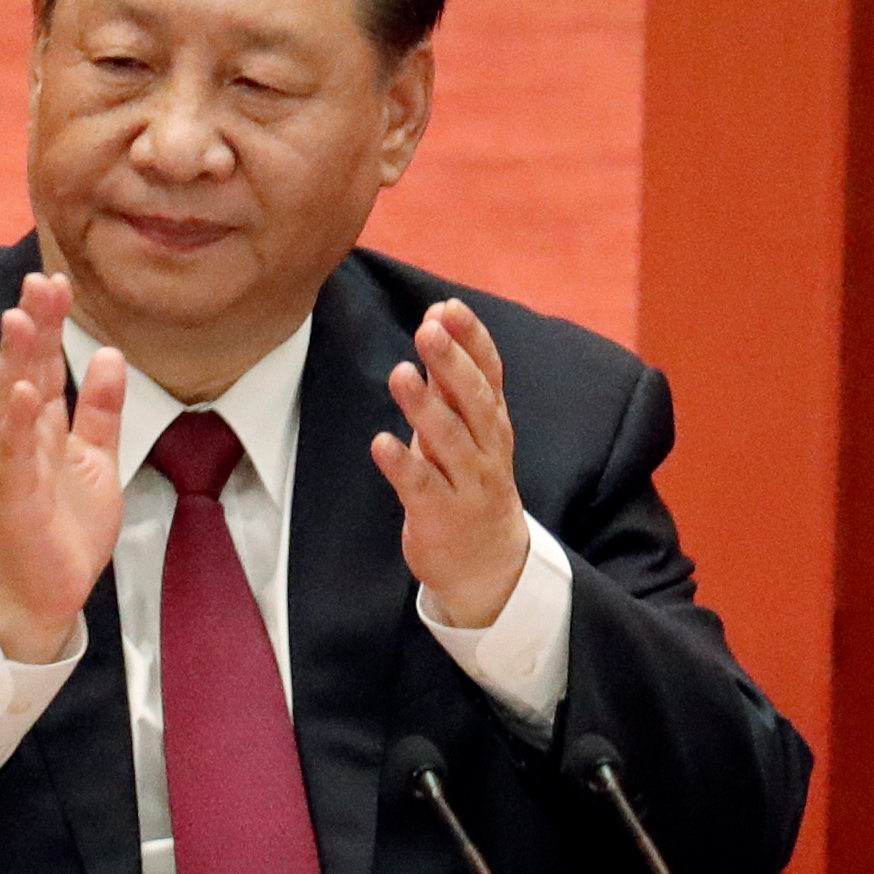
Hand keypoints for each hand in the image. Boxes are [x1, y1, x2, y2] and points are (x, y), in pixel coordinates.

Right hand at [0, 271, 126, 662]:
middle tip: (40, 281)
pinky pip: (16, 460)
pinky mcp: (16, 502)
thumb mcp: (97, 458)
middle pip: (23, 373)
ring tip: (21, 320)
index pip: (43, 365)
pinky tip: (23, 394)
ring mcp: (13, 469)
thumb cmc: (65, 525)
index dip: (49, 324)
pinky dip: (18, 427)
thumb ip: (102, 409)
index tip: (57, 280)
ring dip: (15, 363)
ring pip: (10, 407)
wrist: (47, 593)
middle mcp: (19, 440)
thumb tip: (110, 353)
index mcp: (41, 427)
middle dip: (32, 328)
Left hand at [371, 299, 530, 627]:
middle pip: (472, 402)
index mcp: (492, 423)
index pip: (488, 374)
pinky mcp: (441, 516)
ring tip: (399, 374)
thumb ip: (448, 379)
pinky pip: (422, 487)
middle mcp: (486, 450)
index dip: (471, 340)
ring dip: (424, 407)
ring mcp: (467, 485)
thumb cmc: (470, 483)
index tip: (448, 307)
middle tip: (427, 330)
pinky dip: (402, 464)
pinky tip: (381, 443)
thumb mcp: (465, 429)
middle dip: (451, 364)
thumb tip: (435, 318)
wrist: (490, 565)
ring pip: (450, 442)